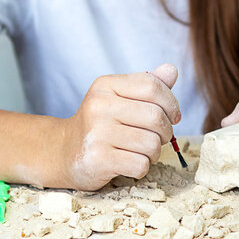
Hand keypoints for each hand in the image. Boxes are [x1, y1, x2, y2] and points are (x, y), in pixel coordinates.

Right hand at [62, 63, 180, 190]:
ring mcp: (97, 133)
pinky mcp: (98, 159)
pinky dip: (142, 168)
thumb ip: (147, 85)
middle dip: (165, 132)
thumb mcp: (119, 98)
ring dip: (153, 152)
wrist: (65, 152)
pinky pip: (141, 165)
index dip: (171, 103)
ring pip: (152, 144)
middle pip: (156, 117)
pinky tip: (129, 164)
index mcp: (106, 86)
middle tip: (157, 138)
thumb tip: (172, 70)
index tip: (173, 116)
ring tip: (139, 151)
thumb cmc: (101, 124)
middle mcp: (99, 106)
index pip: (152, 86)